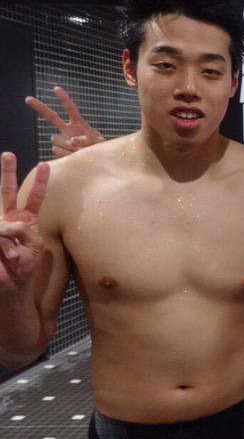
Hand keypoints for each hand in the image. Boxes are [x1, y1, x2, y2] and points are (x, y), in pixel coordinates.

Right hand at [0, 153, 49, 289]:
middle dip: (7, 173)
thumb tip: (7, 226)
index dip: (40, 183)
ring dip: (9, 246)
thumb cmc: (24, 267)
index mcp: (25, 220)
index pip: (34, 198)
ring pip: (3, 225)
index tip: (45, 165)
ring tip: (13, 260)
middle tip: (7, 154)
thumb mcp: (32, 249)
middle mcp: (10, 218)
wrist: (9, 284)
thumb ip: (23, 232)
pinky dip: (3, 249)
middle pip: (8, 191)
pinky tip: (6, 261)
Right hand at [25, 87, 105, 157]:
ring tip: (79, 151)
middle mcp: (68, 130)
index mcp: (79, 124)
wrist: (96, 161)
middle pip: (51, 117)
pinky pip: (57, 151)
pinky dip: (66, 154)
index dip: (64, 99)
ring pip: (56, 139)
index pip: (71, 109)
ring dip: (68, 147)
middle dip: (39, 107)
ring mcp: (63, 139)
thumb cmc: (98, 148)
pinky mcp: (59, 150)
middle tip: (28, 98)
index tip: (56, 88)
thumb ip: (86, 140)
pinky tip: (73, 155)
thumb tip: (72, 141)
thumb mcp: (97, 142)